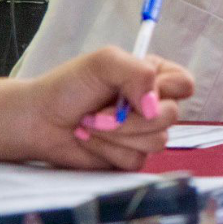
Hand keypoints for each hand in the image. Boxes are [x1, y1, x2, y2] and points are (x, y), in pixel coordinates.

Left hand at [20, 46, 194, 170]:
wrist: (37, 121)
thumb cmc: (68, 86)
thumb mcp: (104, 62)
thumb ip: (137, 72)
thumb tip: (154, 104)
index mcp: (153, 78)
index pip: (185, 84)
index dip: (165, 90)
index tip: (135, 92)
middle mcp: (152, 105)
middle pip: (171, 116)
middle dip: (131, 118)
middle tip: (99, 113)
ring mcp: (143, 134)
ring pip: (156, 142)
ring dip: (116, 135)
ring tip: (89, 125)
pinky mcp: (130, 158)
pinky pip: (136, 160)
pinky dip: (108, 151)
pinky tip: (89, 140)